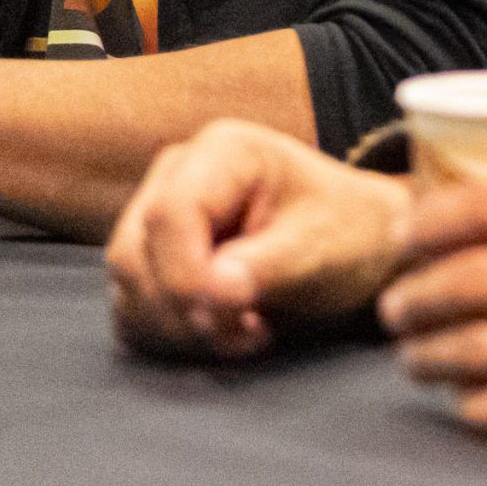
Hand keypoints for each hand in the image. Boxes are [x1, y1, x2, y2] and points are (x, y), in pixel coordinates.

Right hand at [107, 118, 412, 360]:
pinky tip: (223, 332)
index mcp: (223, 151)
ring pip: (126, 284)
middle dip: (182, 310)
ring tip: (246, 332)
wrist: (359, 243)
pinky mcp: (153, 256)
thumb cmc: (349, 233)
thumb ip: (265, 267)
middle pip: (133, 252)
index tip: (235, 317)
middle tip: (249, 334)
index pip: (169, 214)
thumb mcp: (323, 248)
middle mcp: (177, 172)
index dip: (185, 276)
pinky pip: (130, 306)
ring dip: (177, 328)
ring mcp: (157, 213)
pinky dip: (168, 334)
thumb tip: (215, 290)